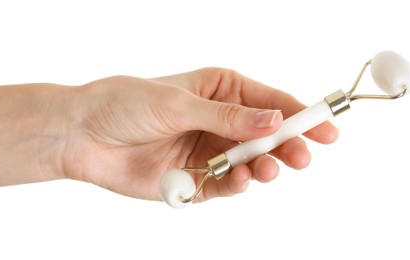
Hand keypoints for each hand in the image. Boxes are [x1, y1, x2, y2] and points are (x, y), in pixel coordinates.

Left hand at [61, 68, 338, 201]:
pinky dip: (236, 185)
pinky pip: (226, 185)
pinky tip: (238, 180)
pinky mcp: (196, 179)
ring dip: (263, 168)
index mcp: (221, 90)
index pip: (270, 102)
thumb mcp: (179, 104)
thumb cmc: (125, 104)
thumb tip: (273, 122)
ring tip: (267, 169)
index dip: (300, 115)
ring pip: (251, 163)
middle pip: (267, 136)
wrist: (82, 136)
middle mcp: (219, 120)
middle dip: (287, 147)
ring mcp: (209, 150)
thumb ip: (228, 119)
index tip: (327, 128)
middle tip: (302, 157)